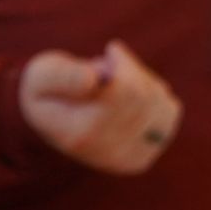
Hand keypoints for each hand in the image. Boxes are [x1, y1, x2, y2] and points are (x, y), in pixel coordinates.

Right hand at [18, 40, 181, 174]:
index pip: (125, 92)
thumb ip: (61, 74)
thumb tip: (93, 79)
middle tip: (113, 61)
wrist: (48, 125)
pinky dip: (156, 95)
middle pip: (143, 96)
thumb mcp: (41, 74)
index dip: (124, 64)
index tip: (111, 48)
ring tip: (118, 81)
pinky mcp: (140, 160)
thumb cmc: (46, 90)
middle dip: (131, 70)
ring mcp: (125, 160)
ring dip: (143, 81)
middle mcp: (104, 154)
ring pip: (160, 102)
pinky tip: (132, 95)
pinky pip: (169, 112)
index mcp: (79, 136)